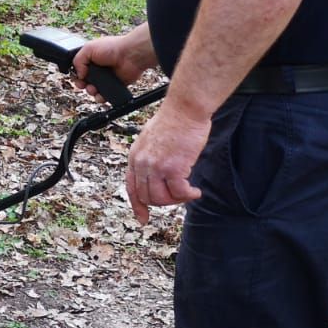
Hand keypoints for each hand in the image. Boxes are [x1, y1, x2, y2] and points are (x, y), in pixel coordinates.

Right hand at [73, 28, 155, 101]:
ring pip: (93, 90)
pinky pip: (104, 95)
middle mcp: (98, 68)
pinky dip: (101, 97)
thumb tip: (78, 74)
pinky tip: (101, 94)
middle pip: (85, 81)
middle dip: (82, 85)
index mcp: (91, 59)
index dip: (76, 75)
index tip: (78, 78)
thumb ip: (78, 60)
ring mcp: (106, 78)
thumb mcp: (88, 48)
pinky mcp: (113, 85)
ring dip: (91, 91)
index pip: (79, 70)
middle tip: (84, 84)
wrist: (130, 55)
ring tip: (94, 88)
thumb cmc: (112, 48)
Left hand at [125, 100, 207, 224]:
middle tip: (177, 197)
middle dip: (163, 202)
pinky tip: (195, 192)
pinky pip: (180, 193)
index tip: (142, 218)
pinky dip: (189, 195)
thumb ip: (149, 157)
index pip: (131, 188)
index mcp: (135, 156)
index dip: (137, 206)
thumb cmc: (174, 119)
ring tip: (187, 193)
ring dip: (176, 200)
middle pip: (147, 197)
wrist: (185, 109)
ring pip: (162, 198)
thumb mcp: (150, 138)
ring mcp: (156, 167)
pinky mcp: (174, 168)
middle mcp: (142, 163)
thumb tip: (156, 172)